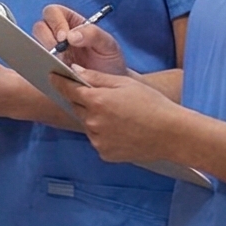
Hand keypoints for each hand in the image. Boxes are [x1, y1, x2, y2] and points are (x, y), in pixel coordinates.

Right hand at [35, 4, 126, 75]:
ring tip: (59, 63)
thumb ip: (93, 35)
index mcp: (71, 21)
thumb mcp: (108, 45)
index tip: (63, 38)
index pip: (54, 12)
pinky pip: (37, 61)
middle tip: (59, 52)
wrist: (108, 85)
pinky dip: (41, 64)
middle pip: (39, 26)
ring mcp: (51, 50)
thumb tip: (71, 36)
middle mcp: (57, 33)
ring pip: (34, 43)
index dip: (55, 22)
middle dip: (47, 38)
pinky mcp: (47, 65)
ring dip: (44, 52)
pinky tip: (53, 71)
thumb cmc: (109, 60)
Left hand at [53, 68, 185, 165]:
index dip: (59, 81)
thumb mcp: (125, 83)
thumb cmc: (152, 105)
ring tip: (119, 116)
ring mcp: (98, 140)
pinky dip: (104, 134)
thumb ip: (96, 78)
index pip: (68, 89)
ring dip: (95, 118)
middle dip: (84, 100)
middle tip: (103, 98)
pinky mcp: (105, 153)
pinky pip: (97, 139)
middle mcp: (93, 122)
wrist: (172, 134)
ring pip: (88, 124)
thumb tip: (75, 72)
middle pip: (77, 107)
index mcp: (97, 101)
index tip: (52, 76)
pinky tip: (122, 129)